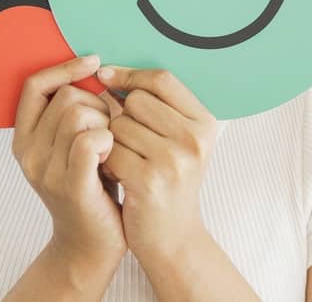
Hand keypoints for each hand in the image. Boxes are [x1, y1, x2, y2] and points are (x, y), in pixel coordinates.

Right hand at [12, 55, 124, 271]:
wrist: (91, 245)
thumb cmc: (93, 187)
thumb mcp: (74, 146)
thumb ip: (76, 113)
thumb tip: (98, 69)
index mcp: (24, 140)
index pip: (34, 86)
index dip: (64, 68)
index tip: (94, 63)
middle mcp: (28, 154)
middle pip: (64, 96)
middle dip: (96, 102)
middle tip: (110, 127)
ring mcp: (47, 172)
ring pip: (78, 114)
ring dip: (106, 121)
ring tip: (112, 144)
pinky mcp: (71, 187)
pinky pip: (89, 141)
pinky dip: (108, 138)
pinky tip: (114, 152)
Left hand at [97, 66, 218, 263]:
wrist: (172, 237)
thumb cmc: (169, 182)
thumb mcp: (178, 141)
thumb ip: (156, 106)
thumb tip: (108, 73)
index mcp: (205, 122)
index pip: (162, 79)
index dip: (130, 75)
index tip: (107, 77)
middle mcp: (194, 138)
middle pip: (137, 100)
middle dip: (122, 116)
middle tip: (131, 143)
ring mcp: (173, 159)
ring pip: (119, 125)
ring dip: (113, 141)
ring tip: (127, 162)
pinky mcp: (148, 179)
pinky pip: (109, 151)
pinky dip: (107, 162)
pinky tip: (120, 176)